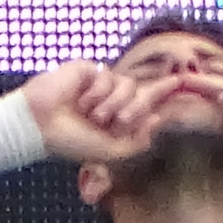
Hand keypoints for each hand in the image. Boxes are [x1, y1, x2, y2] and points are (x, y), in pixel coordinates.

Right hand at [21, 57, 164, 167]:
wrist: (40, 126)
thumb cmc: (71, 142)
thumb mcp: (109, 151)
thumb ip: (136, 142)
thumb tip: (157, 119)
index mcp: (116, 118)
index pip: (145, 102)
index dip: (163, 91)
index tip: (181, 81)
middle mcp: (111, 99)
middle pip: (140, 94)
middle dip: (133, 108)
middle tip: (115, 122)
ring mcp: (99, 83)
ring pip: (127, 85)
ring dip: (112, 104)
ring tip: (93, 116)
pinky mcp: (88, 70)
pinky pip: (107, 77)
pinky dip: (97, 94)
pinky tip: (80, 102)